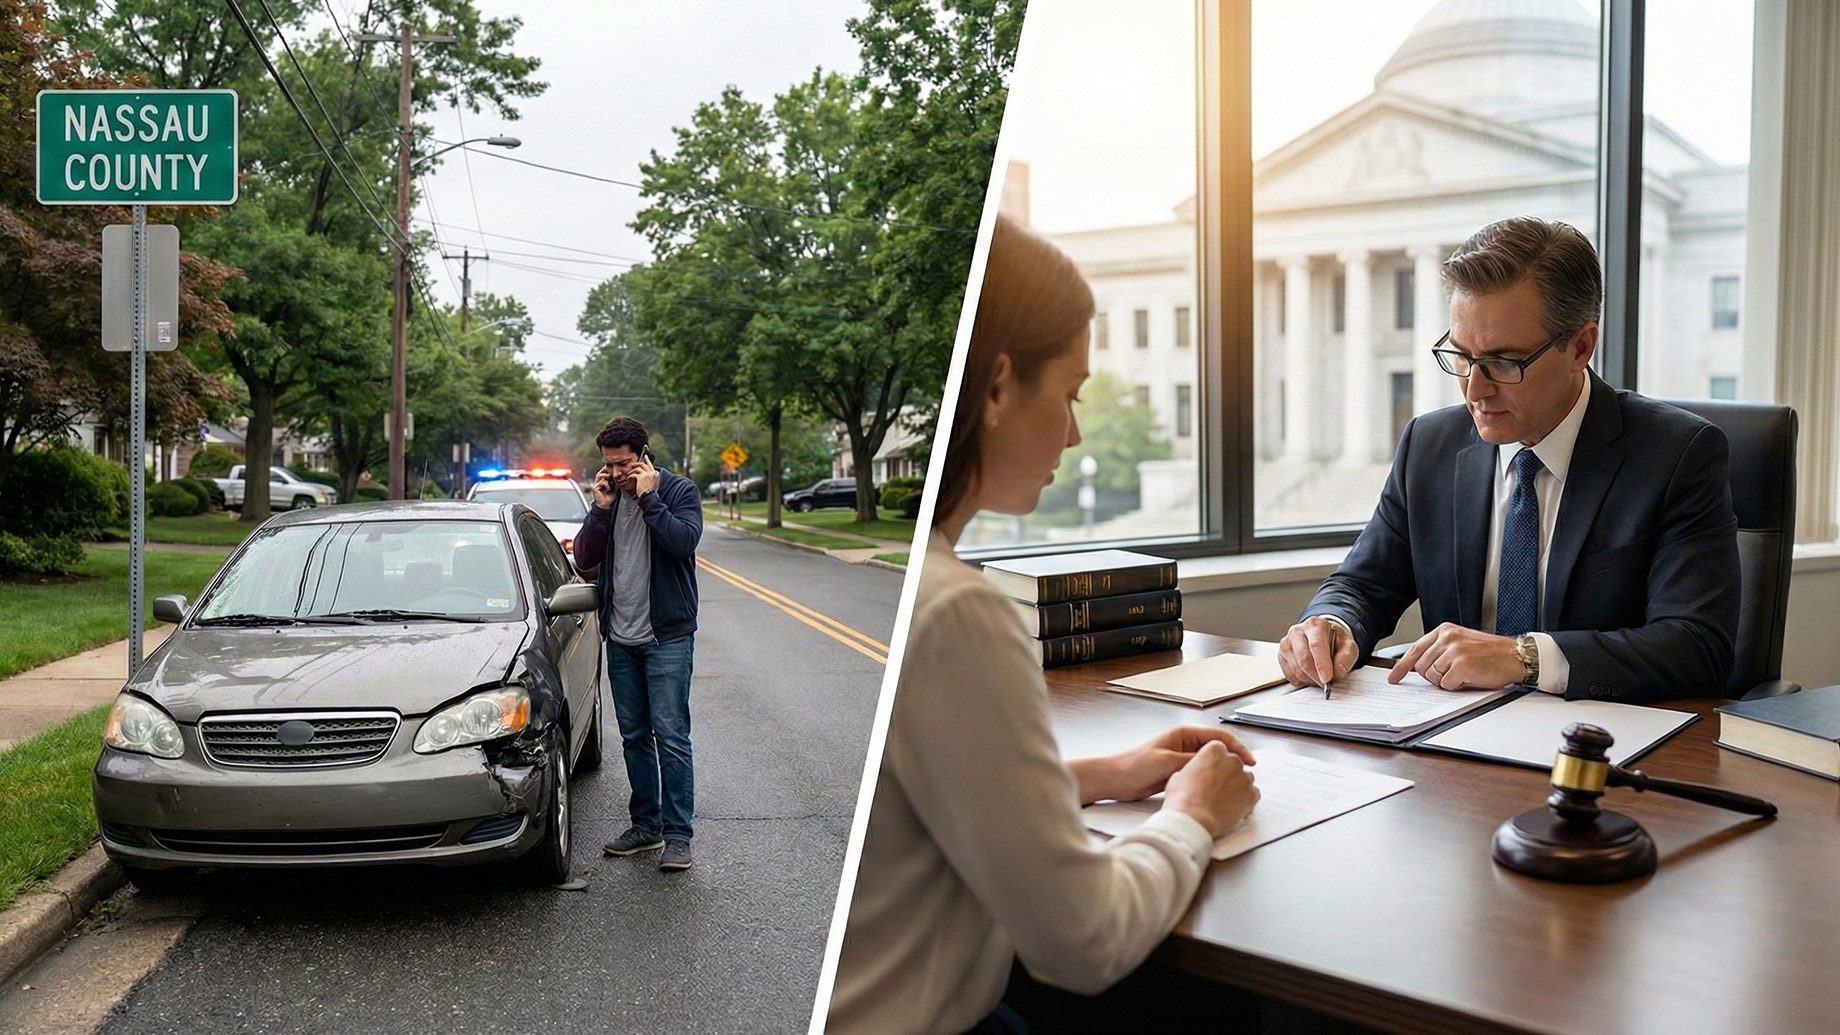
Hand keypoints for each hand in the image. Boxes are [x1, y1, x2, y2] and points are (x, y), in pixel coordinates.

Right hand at [591, 468, 615, 507]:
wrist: (606, 506)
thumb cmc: (610, 498)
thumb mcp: (614, 488)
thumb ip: (614, 482)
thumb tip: (619, 476)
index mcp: (602, 481)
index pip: (603, 473)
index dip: (607, 470)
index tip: (613, 469)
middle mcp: (598, 482)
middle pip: (600, 472)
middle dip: (606, 471)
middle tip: (612, 472)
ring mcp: (596, 485)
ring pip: (600, 476)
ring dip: (606, 476)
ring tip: (611, 480)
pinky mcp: (595, 488)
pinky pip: (601, 482)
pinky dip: (606, 484)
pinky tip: (609, 489)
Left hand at [632, 457, 658, 495]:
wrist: (648, 495)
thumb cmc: (648, 491)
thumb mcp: (651, 482)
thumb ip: (648, 476)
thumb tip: (642, 473)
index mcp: (654, 474)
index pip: (650, 464)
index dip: (647, 460)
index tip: (645, 456)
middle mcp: (651, 473)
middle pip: (643, 464)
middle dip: (636, 464)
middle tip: (632, 465)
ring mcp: (646, 474)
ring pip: (637, 469)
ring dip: (632, 471)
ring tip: (629, 474)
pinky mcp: (640, 477)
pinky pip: (633, 474)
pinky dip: (630, 476)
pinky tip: (628, 478)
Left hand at [1077, 727, 1256, 803]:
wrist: (1115, 780)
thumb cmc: (1134, 765)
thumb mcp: (1166, 762)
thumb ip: (1190, 762)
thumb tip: (1214, 764)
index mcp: (1183, 734)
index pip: (1218, 737)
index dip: (1236, 747)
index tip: (1249, 760)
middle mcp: (1184, 745)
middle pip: (1217, 751)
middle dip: (1233, 761)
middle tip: (1247, 774)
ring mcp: (1182, 759)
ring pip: (1210, 765)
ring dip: (1223, 773)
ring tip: (1237, 783)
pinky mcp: (1178, 774)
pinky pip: (1200, 776)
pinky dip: (1211, 782)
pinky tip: (1219, 791)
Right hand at [1162, 741, 1259, 838]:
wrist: (1193, 817)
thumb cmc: (1184, 797)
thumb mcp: (1180, 774)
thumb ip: (1196, 769)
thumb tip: (1197, 775)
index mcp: (1215, 750)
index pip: (1220, 750)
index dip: (1214, 763)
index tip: (1211, 772)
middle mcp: (1233, 760)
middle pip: (1234, 764)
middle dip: (1227, 774)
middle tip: (1215, 788)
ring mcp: (1245, 777)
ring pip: (1245, 779)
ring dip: (1237, 787)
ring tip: (1223, 800)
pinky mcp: (1252, 795)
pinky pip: (1253, 795)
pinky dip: (1245, 800)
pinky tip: (1232, 807)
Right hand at [1278, 616, 1357, 687]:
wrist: (1324, 638)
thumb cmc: (1335, 642)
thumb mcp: (1348, 646)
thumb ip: (1346, 658)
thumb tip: (1337, 672)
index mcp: (1315, 625)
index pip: (1316, 645)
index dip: (1321, 664)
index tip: (1327, 679)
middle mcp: (1297, 631)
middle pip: (1303, 658)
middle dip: (1316, 675)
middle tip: (1326, 683)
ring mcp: (1286, 643)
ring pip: (1296, 669)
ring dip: (1310, 679)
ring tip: (1320, 677)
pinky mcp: (1281, 656)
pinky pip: (1290, 675)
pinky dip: (1302, 681)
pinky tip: (1310, 675)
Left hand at [1390, 622, 1525, 689]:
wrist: (1515, 655)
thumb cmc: (1490, 652)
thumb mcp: (1461, 642)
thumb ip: (1440, 650)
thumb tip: (1419, 667)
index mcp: (1444, 630)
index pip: (1415, 649)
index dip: (1401, 666)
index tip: (1394, 677)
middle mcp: (1446, 637)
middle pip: (1422, 667)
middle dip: (1434, 676)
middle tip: (1453, 674)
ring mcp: (1453, 651)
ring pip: (1432, 677)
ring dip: (1447, 681)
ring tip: (1465, 673)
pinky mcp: (1460, 665)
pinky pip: (1446, 685)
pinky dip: (1457, 686)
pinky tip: (1470, 677)